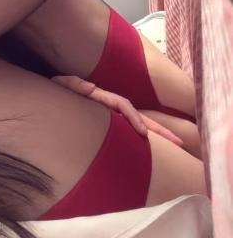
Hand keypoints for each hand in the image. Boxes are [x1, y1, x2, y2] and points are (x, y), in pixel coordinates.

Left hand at [52, 75, 183, 146]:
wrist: (57, 98)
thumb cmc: (61, 92)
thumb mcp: (66, 86)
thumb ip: (75, 85)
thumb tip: (91, 87)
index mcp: (104, 99)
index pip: (124, 107)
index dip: (134, 119)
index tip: (144, 133)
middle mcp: (113, 107)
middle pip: (140, 117)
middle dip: (160, 130)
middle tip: (179, 143)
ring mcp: (114, 116)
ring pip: (139, 124)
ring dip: (158, 135)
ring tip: (177, 146)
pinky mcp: (112, 126)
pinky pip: (130, 133)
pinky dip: (145, 138)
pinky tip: (155, 152)